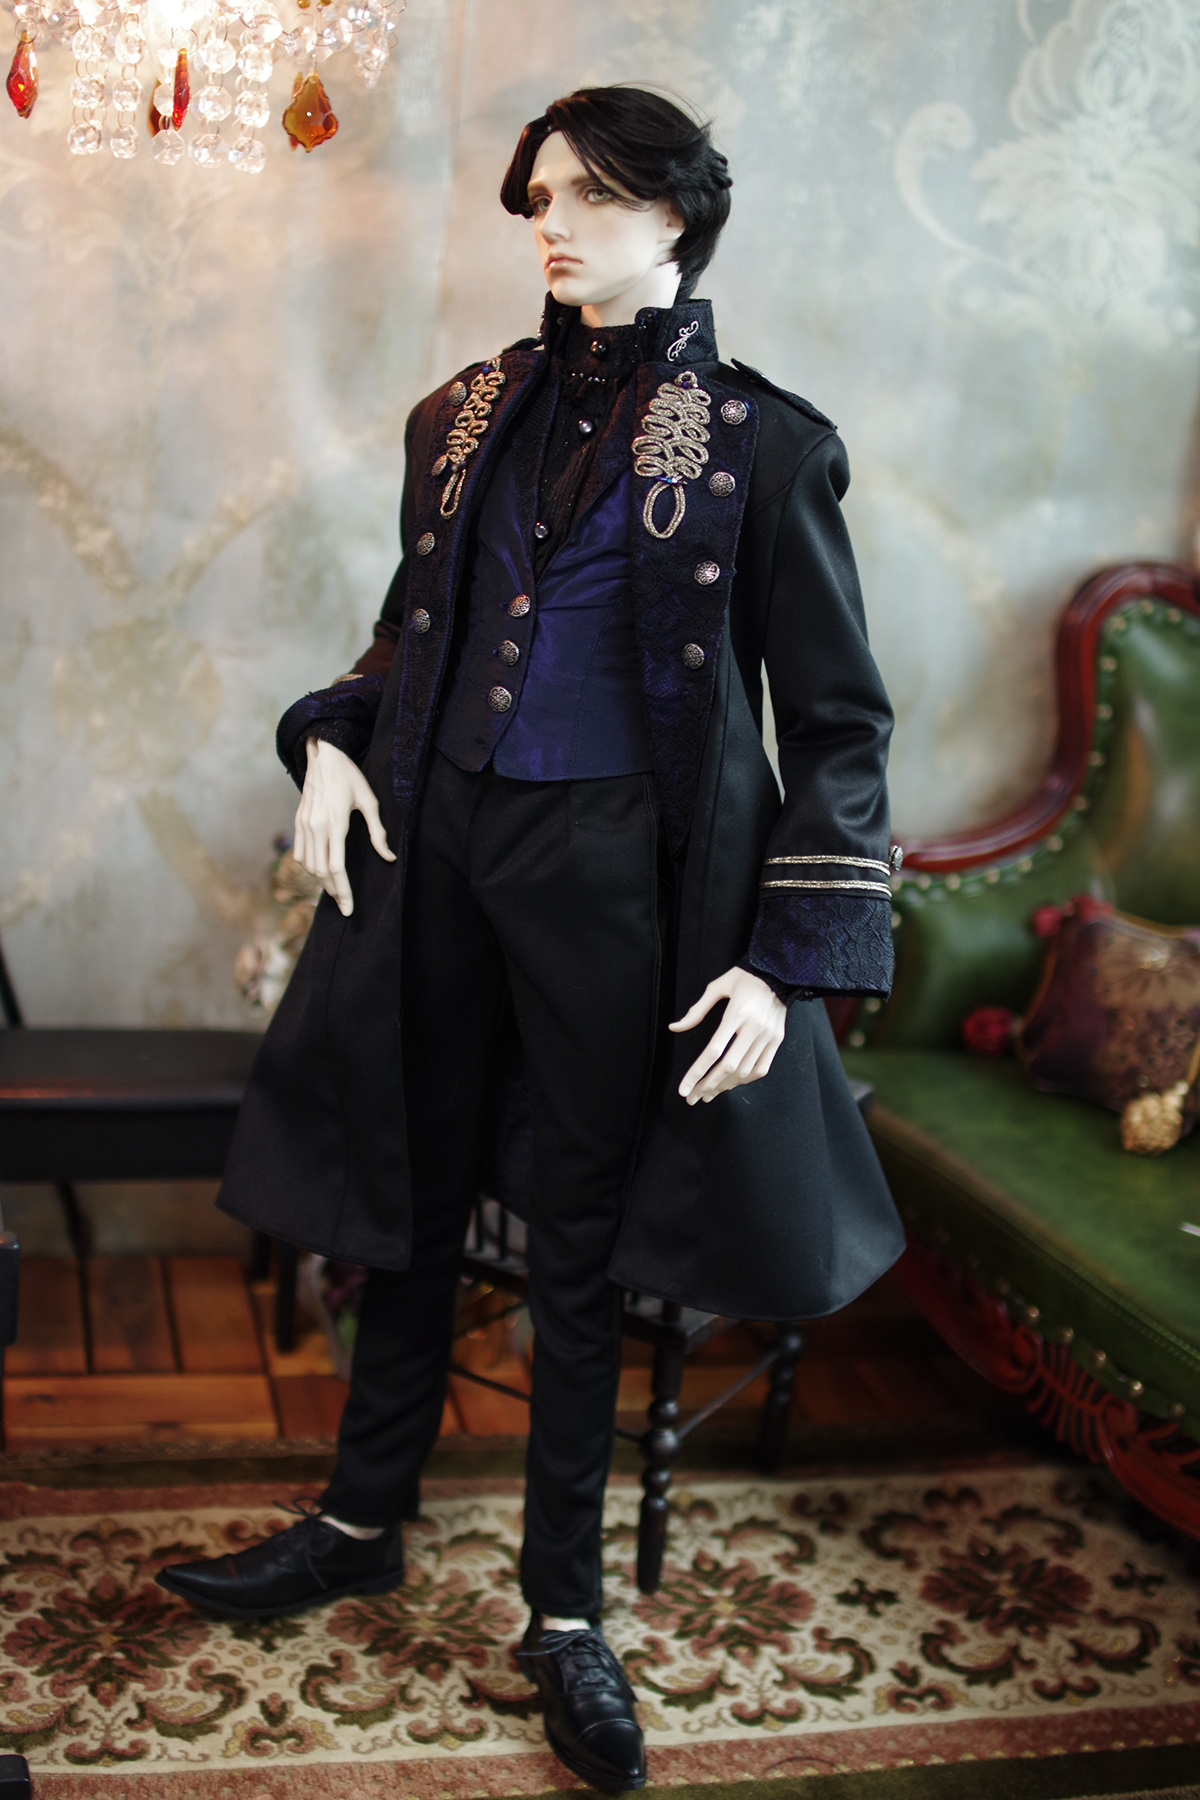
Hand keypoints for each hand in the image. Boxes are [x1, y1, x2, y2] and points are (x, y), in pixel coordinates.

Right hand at [293, 737, 394, 916]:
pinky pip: (300, 854)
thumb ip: (378, 832)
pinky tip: (321, 874)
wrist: (322, 755)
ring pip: (308, 865)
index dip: (343, 891)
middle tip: (344, 905)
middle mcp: (316, 827)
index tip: (348, 908)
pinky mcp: (298, 822)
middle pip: (321, 872)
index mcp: (335, 823)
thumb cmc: (349, 776)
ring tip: (335, 892)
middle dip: (333, 892)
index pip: (336, 868)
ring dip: (321, 882)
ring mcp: (304, 825)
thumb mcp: (369, 801)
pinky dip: (309, 868)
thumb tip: (389, 857)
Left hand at [670, 966, 786, 1105]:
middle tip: (692, 1097)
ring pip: (745, 1072)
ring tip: (708, 1093)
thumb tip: (675, 1028)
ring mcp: (768, 1036)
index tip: (684, 1088)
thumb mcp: (718, 987)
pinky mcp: (777, 1040)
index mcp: (737, 1013)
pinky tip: (730, 1084)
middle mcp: (754, 1028)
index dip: (697, 1073)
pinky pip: (761, 1069)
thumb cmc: (745, 977)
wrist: (780, 971)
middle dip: (708, 1085)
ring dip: (724, 1086)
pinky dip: (745, 1080)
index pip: (713, 1051)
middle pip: (728, 1067)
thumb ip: (697, 1010)